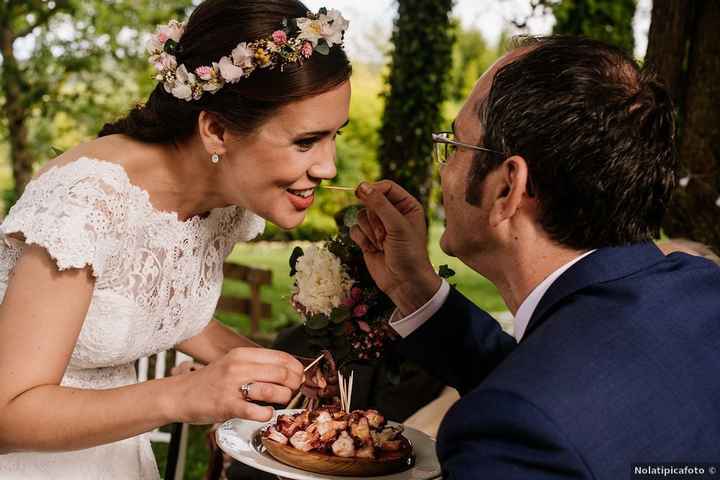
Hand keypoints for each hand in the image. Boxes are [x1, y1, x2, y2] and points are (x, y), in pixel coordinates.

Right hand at [171, 347, 302, 423]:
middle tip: (292, 391)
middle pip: (282, 373)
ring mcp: (232, 386)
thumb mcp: (233, 363)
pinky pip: (257, 411)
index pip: (281, 357)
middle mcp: (238, 367)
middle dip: (294, 384)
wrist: (180, 394)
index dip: (297, 368)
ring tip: (279, 401)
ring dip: (283, 398)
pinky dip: (267, 414)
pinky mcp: (227, 406)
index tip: (300, 376)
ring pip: (273, 390)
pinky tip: (266, 413)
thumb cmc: (211, 381)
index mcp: (242, 354)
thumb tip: (288, 370)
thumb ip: (257, 365)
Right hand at [350, 180, 441, 315]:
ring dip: (369, 231)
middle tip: (385, 235)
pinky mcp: (367, 239)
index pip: (386, 187)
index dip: (374, 190)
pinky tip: (374, 250)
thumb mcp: (397, 225)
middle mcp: (392, 213)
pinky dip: (362, 240)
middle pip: (370, 201)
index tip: (361, 193)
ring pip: (360, 215)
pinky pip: (354, 229)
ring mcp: (378, 226)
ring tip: (383, 244)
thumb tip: (361, 186)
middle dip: (374, 219)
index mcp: (406, 205)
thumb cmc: (408, 253)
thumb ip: (379, 204)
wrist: (404, 283)